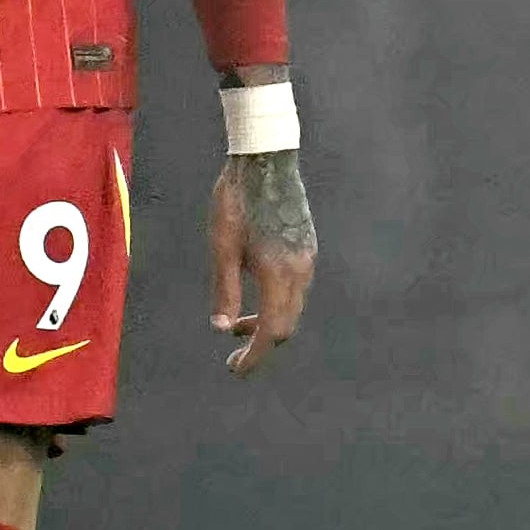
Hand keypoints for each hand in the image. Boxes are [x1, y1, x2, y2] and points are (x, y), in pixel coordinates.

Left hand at [211, 148, 317, 372]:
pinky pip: (297, 287)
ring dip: (270, 321)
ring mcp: (307, 258)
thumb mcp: (222, 248)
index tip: (236, 368)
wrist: (266, 160)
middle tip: (234, 353)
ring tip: (240, 322)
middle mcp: (300, 270)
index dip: (255, 356)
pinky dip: (278, 301)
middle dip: (262, 344)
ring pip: (293, 306)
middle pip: (287, 324)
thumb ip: (225, 291)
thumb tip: (221, 329)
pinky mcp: (307, 246)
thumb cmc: (237, 201)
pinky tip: (257, 291)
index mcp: (278, 274)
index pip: (272, 331)